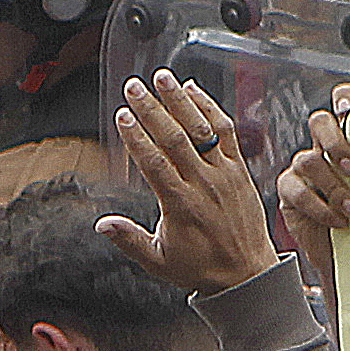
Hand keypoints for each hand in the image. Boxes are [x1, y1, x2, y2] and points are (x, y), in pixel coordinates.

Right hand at [99, 71, 278, 295]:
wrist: (248, 272)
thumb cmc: (199, 266)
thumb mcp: (157, 260)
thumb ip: (129, 240)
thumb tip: (101, 224)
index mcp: (180, 204)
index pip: (155, 162)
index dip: (137, 136)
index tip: (122, 116)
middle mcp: (203, 184)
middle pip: (175, 138)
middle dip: (152, 109)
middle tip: (134, 86)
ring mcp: (224, 174)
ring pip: (202, 129)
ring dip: (180, 101)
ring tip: (163, 78)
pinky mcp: (239, 169)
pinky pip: (226, 133)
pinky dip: (210, 109)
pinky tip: (194, 91)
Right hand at [278, 85, 349, 238]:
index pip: (344, 103)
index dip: (344, 100)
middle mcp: (326, 150)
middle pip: (320, 122)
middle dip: (336, 141)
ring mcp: (305, 170)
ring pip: (307, 159)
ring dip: (333, 186)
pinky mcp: (290, 192)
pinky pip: (295, 189)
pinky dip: (318, 206)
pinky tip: (338, 220)